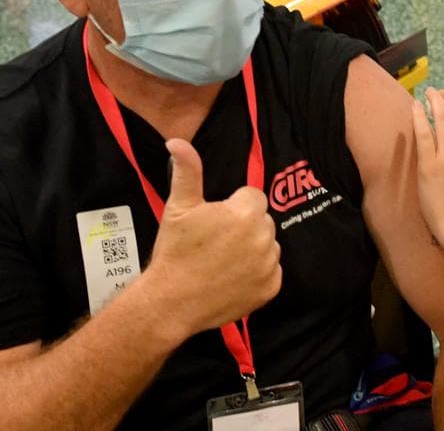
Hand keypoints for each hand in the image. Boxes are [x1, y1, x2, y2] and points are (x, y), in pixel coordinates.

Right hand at [139, 139, 281, 337]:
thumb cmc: (175, 252)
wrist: (171, 302)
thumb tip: (177, 141)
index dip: (233, 207)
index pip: (253, 197)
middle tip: (216, 242)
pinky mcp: (271, 288)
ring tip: (223, 260)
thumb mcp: (178, 207)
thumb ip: (186, 171)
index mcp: (246, 213)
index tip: (215, 221)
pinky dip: (258, 274)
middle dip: (244, 226)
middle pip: (262, 221)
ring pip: (268, 246)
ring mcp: (269, 264)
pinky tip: (233, 277)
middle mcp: (264, 237)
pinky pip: (272, 272)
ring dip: (253, 249)